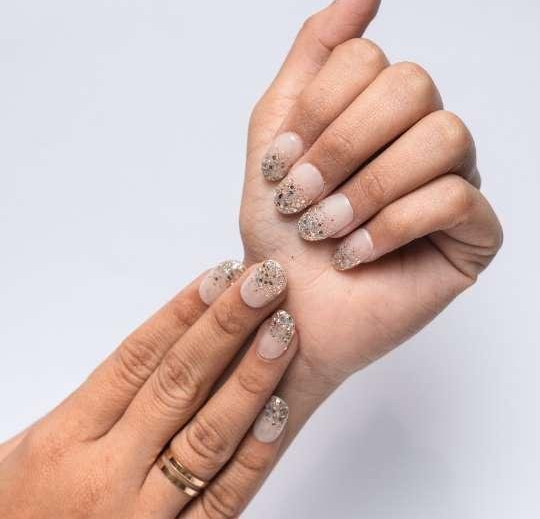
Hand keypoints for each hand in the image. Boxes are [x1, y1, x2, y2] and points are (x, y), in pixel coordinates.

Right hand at [0, 261, 297, 517]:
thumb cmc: (17, 510)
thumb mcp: (31, 448)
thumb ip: (95, 402)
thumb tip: (160, 346)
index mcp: (66, 437)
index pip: (136, 358)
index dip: (183, 312)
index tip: (221, 276)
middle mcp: (105, 471)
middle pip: (177, 384)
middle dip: (226, 328)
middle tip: (264, 283)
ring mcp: (141, 515)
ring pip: (206, 437)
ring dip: (249, 380)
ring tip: (282, 332)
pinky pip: (221, 502)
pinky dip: (253, 457)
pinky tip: (279, 411)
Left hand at [238, 0, 501, 422]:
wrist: (285, 306)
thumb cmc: (279, 227)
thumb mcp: (276, 126)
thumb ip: (319, 48)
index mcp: (379, 108)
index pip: (370, 56)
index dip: (318, 109)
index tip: (282, 163)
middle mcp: (423, 134)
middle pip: (413, 86)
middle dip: (342, 146)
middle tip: (302, 198)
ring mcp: (455, 180)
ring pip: (444, 136)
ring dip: (366, 188)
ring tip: (327, 231)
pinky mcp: (474, 232)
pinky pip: (456, 198)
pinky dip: (392, 225)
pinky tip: (358, 253)